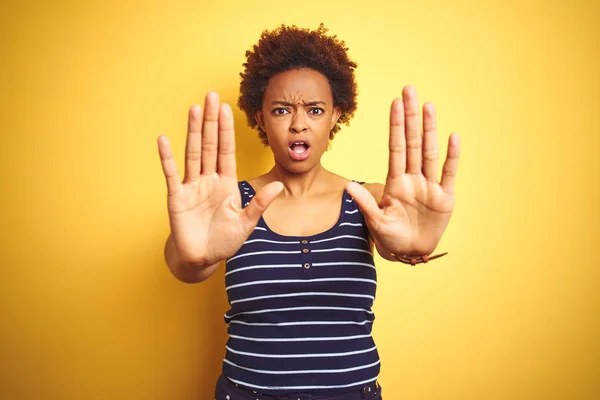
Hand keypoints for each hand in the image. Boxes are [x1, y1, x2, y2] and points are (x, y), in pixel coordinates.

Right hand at [157, 92, 282, 266]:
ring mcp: (192, 187)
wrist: (202, 259)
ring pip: (193, 153)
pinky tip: (164, 140)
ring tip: (194, 109)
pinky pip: (171, 175)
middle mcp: (208, 180)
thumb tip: (278, 185)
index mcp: (226, 183)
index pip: (226, 150)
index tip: (227, 108)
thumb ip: (260, 204)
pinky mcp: (177, 198)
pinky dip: (167, 158)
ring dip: (193, 131)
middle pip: (210, 144)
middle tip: (211, 96)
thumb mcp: (246, 223)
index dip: (227, 129)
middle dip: (211, 121)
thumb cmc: (224, 241)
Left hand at [346, 86, 459, 256]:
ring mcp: (429, 186)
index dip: (395, 125)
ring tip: (429, 105)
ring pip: (429, 152)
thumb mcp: (375, 221)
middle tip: (410, 90)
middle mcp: (413, 178)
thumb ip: (365, 203)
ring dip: (429, 129)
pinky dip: (451, 157)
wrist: (409, 253)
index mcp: (395, 181)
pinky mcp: (444, 198)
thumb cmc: (390, 237)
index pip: (395, 147)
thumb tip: (347, 185)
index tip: (394, 103)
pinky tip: (453, 137)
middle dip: (411, 116)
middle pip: (412, 142)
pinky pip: (448, 174)